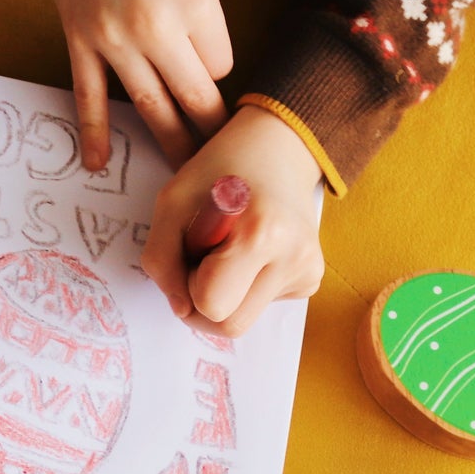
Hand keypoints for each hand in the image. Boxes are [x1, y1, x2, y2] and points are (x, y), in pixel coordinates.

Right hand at [31, 0, 232, 170]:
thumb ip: (202, 16)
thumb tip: (205, 66)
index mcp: (195, 1)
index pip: (220, 64)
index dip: (216, 69)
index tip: (205, 67)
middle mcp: (158, 26)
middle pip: (195, 99)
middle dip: (211, 132)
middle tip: (223, 162)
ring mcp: (115, 38)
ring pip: (152, 108)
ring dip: (172, 145)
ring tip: (187, 175)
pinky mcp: (80, 40)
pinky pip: (90, 97)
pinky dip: (96, 134)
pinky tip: (99, 163)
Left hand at [141, 106, 325, 337]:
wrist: (279, 147)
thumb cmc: (220, 168)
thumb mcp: (172, 202)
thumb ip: (162, 260)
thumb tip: (181, 309)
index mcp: (262, 235)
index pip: (212, 305)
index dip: (190, 285)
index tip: (193, 251)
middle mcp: (295, 258)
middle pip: (231, 326)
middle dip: (205, 300)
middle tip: (202, 257)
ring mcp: (309, 271)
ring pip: (246, 320)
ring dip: (225, 294)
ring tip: (228, 249)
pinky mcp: (312, 278)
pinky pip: (263, 305)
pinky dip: (245, 286)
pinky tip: (250, 251)